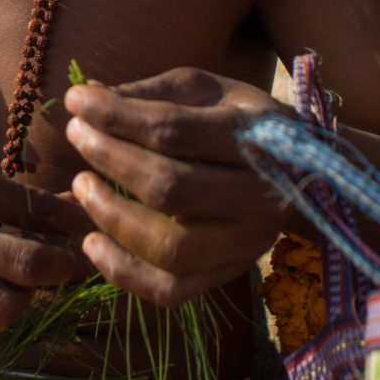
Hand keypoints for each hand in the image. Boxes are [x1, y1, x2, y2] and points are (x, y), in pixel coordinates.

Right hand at [0, 141, 92, 342]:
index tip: (89, 222)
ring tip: (35, 284)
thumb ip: (3, 188)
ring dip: (32, 298)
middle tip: (73, 262)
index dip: (73, 220)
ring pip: (5, 306)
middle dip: (64, 266)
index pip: (34, 209)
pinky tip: (3, 299)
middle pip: (28, 264)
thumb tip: (67, 204)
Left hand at [64, 68, 287, 306]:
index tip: (76, 102)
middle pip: (170, 188)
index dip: (116, 116)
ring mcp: (249, 243)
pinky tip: (91, 242)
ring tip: (80, 185)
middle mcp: (261, 195)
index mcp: (258, 137)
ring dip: (111, 217)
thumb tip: (86, 96)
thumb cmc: (239, 119)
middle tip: (76, 136)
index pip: (174, 130)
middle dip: (110, 159)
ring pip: (170, 247)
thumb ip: (148, 93)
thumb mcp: (204, 90)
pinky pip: (170, 290)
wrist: (304, 170)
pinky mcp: (230, 273)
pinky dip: (122, 273)